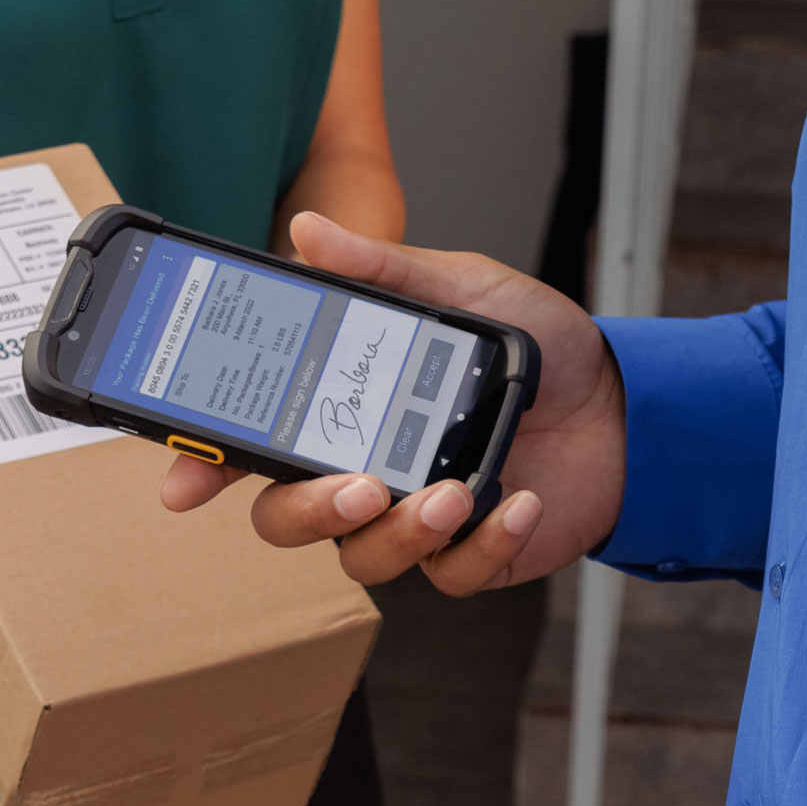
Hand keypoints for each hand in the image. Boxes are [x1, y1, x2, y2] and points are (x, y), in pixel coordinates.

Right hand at [159, 213, 625, 591]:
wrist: (624, 399)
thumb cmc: (537, 347)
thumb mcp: (461, 288)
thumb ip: (384, 271)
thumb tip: (307, 231)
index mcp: (347, 411)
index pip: (256, 445)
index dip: (208, 469)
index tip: (182, 485)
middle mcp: (367, 470)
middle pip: (289, 520)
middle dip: (308, 513)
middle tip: (355, 486)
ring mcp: (416, 517)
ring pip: (365, 559)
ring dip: (403, 533)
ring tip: (454, 493)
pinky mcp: (473, 554)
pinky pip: (453, 574)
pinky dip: (484, 543)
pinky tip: (515, 502)